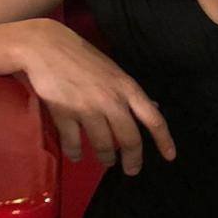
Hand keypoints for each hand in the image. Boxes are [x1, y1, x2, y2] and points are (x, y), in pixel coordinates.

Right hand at [13, 18, 175, 174]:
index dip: (164, 140)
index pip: (153, 118)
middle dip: (133, 159)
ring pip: (103, 145)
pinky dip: (76, 153)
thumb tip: (154, 107)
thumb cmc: (83, 58)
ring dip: (106, 158)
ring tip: (106, 161)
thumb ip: (131, 93)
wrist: (47, 47)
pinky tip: (77, 156)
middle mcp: (111, 100)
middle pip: (129, 139)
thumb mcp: (114, 72)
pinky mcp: (64, 114)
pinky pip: (74, 143)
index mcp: (127, 88)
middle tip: (132, 170)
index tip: (170, 157)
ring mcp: (87, 108)